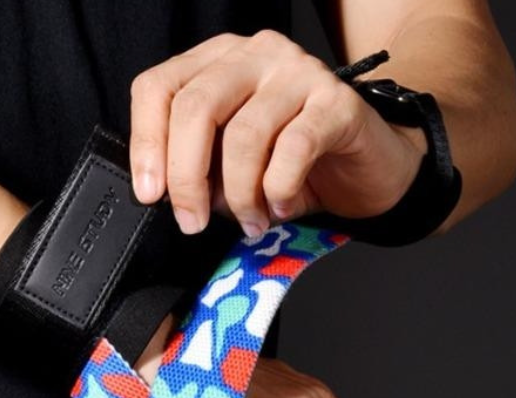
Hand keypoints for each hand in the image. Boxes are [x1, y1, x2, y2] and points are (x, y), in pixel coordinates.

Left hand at [128, 30, 426, 235]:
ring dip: (239, 194)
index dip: (146, 144)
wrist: (369, 168)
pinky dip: (278, 189)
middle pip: (196, 107)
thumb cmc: (295, 166)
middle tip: (193, 222)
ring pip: (244, 134)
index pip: (159, 88)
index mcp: (218, 63)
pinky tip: (281, 206)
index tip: (150, 195)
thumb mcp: (232, 166)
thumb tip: (169, 196)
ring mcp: (298, 73)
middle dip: (186, 177)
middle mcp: (256, 55)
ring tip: (250, 223)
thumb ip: (200, 168)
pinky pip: (292, 149)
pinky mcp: (336, 103)